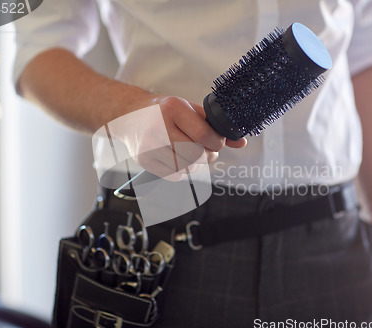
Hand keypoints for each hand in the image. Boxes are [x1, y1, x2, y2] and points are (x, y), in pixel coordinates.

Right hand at [111, 96, 246, 179]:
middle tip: (208, 151)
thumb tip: (242, 142)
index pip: (204, 135)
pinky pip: (174, 175)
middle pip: (195, 155)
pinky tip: (179, 160)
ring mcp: (149, 146)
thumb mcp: (190, 110)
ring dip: (196, 165)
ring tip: (192, 154)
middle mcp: (159, 127)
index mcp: (173, 108)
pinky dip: (183, 171)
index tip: (218, 143)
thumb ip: (214, 125)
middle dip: (208, 156)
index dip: (217, 144)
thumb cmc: (165, 112)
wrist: (129, 115)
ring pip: (186, 167)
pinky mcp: (144, 160)